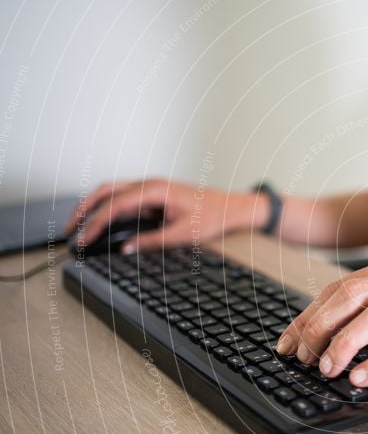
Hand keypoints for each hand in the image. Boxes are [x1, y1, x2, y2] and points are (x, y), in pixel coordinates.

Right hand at [65, 179, 268, 252]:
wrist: (232, 208)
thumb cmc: (213, 216)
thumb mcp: (183, 234)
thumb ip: (152, 241)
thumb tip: (125, 249)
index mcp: (155, 190)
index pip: (114, 205)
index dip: (94, 223)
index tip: (81, 238)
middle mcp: (150, 185)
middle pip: (106, 191)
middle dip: (84, 209)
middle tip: (70, 230)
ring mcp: (151, 188)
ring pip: (113, 192)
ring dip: (94, 207)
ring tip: (81, 226)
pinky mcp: (155, 196)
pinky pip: (125, 198)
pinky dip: (109, 208)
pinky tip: (104, 223)